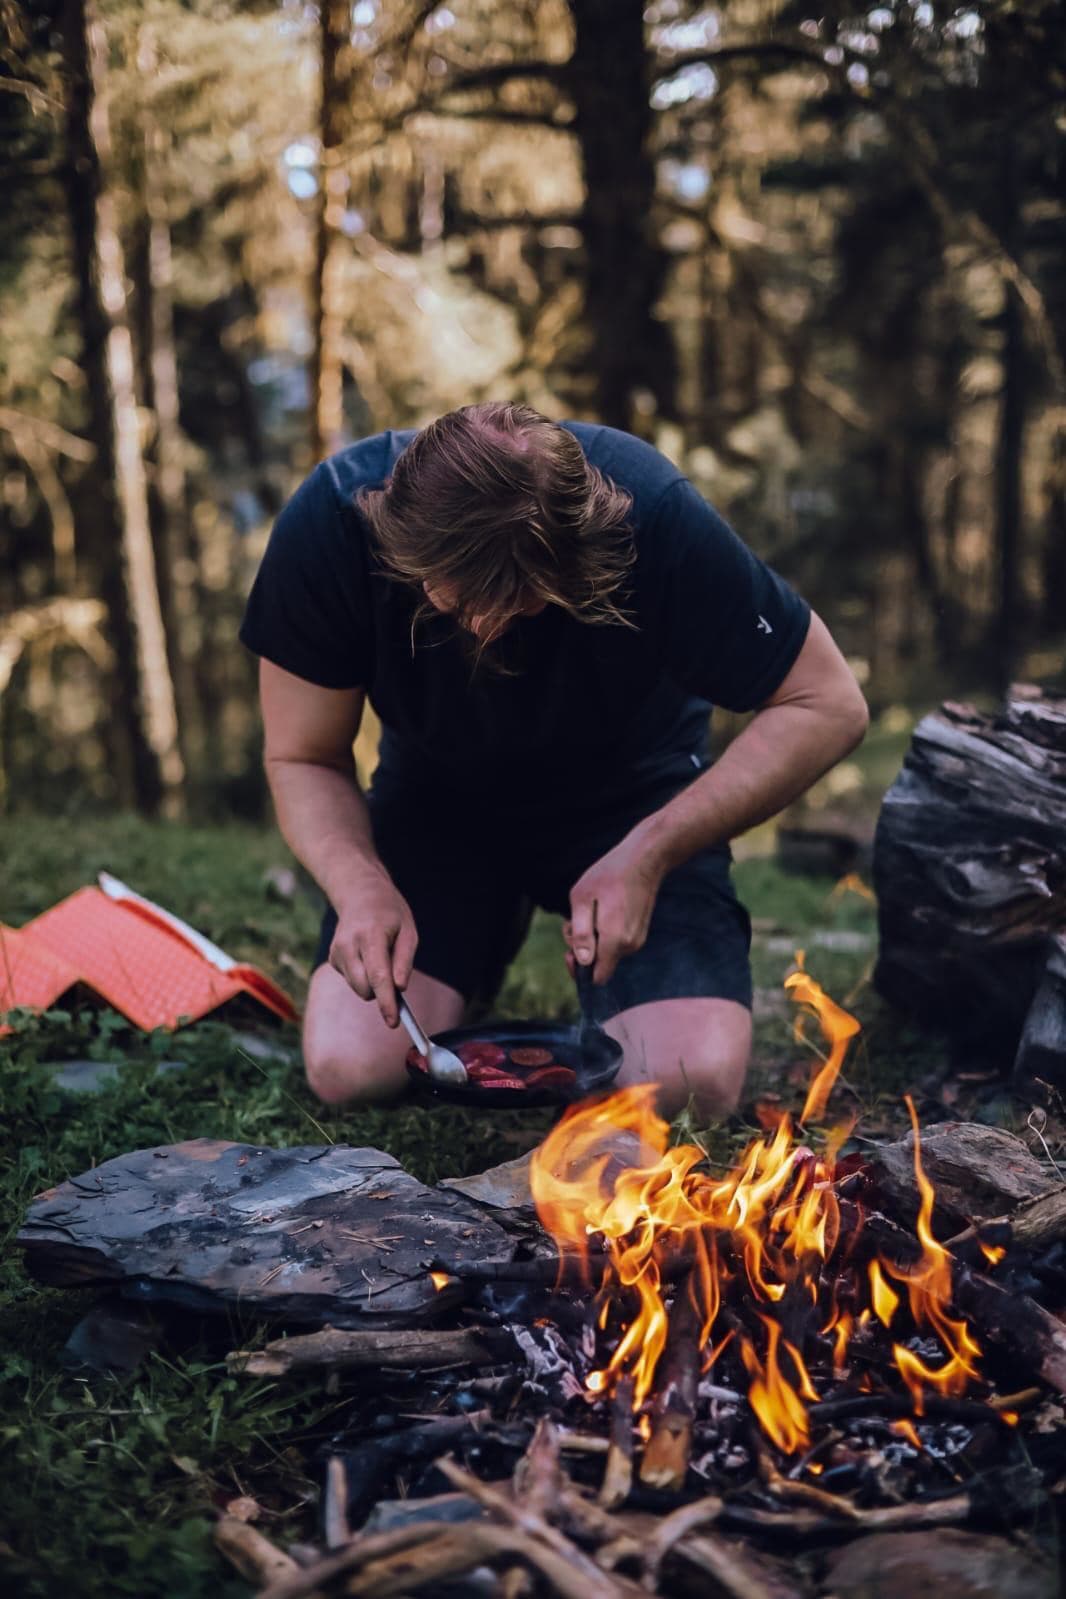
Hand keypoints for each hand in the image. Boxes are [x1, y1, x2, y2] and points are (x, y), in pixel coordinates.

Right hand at [329, 869, 416, 1026]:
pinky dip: (364, 976)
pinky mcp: (332, 958)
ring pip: (358, 988)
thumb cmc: (389, 913)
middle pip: (365, 988)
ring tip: (381, 958)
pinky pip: (353, 981)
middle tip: (397, 978)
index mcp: (370, 935)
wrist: (358, 894)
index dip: (386, 1002)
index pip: (378, 976)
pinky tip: (367, 955)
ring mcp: (337, 952)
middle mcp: (348, 944)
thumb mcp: (408, 930)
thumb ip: (404, 960)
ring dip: (373, 985)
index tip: (393, 1022)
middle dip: (383, 993)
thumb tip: (400, 989)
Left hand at [565, 836, 663, 984]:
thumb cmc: (609, 875)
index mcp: (614, 941)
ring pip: (607, 951)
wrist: (644, 860)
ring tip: (590, 910)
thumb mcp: (582, 899)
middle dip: (582, 947)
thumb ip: (580, 933)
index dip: (579, 970)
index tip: (569, 951)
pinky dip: (605, 932)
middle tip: (574, 921)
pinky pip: (617, 942)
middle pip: (599, 963)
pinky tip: (602, 910)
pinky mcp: (640, 932)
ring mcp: (637, 939)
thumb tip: (582, 961)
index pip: (597, 977)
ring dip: (593, 937)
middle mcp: (629, 946)